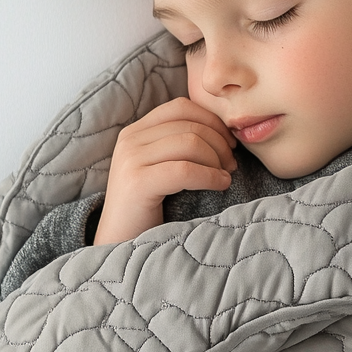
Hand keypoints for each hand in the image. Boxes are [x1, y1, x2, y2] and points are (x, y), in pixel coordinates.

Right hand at [92, 98, 236, 243]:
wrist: (120, 245)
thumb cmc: (150, 209)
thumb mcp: (162, 168)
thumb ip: (179, 145)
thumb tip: (224, 132)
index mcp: (136, 131)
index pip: (181, 107)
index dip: (212, 121)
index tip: (229, 142)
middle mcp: (130, 139)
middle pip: (189, 125)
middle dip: (219, 142)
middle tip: (231, 164)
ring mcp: (131, 159)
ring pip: (190, 143)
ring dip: (217, 159)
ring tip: (225, 176)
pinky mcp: (137, 182)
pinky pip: (185, 170)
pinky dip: (210, 176)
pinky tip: (220, 185)